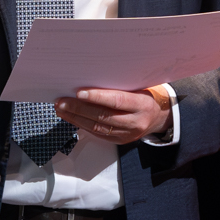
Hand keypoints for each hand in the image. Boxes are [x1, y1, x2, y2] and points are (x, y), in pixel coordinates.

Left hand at [56, 85, 171, 144]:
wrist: (158, 117)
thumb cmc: (145, 96)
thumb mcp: (138, 87)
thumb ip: (119, 86)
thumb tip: (90, 78)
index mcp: (142, 105)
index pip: (117, 101)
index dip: (97, 97)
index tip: (78, 92)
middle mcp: (135, 122)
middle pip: (103, 116)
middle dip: (79, 108)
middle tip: (61, 101)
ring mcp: (126, 134)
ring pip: (97, 127)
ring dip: (75, 118)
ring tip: (61, 108)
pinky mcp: (118, 141)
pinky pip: (96, 134)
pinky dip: (80, 124)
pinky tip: (70, 117)